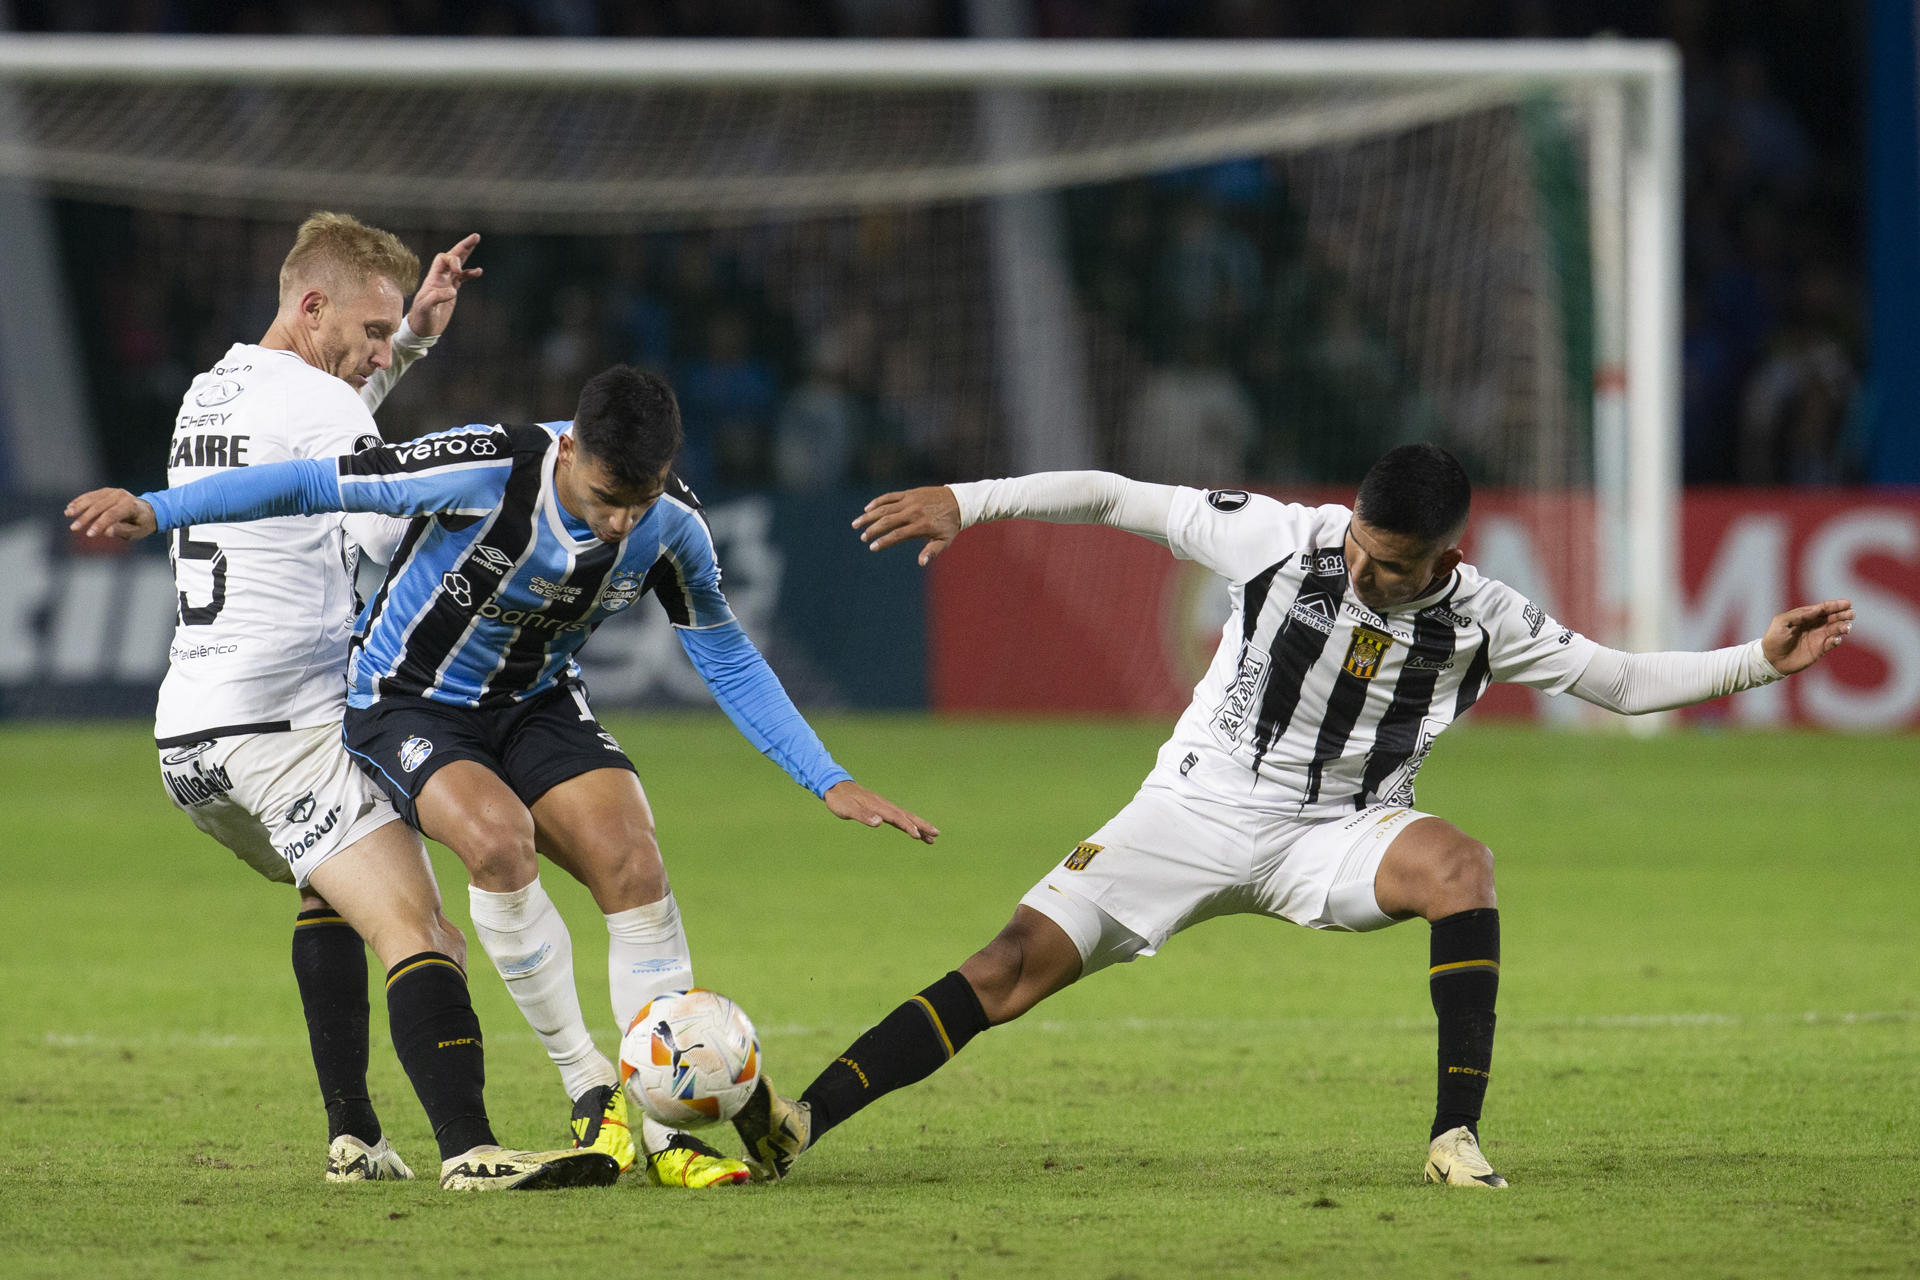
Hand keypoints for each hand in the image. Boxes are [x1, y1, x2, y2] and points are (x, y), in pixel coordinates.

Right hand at [65, 488, 156, 540]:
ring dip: (79, 506)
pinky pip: (91, 495)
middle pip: (100, 506)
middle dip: (85, 518)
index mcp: (130, 506)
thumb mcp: (135, 532)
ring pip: (93, 498)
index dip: (99, 524)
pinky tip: (70, 507)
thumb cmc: (141, 524)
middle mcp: (121, 496)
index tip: (88, 534)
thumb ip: (121, 530)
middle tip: (74, 528)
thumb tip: (106, 531)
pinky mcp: (106, 491)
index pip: (112, 515)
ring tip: (67, 514)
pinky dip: (80, 501)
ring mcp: (113, 492)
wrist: (146, 511)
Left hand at [406, 233, 481, 338]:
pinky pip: (462, 278)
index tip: (459, 271)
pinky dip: (470, 273)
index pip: (443, 259)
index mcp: (433, 278)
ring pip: (458, 264)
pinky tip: (479, 271)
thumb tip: (452, 291)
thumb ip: (436, 297)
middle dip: (463, 246)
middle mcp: (440, 278)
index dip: (453, 260)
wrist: (422, 329)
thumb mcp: (425, 308)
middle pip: (451, 256)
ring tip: (476, 241)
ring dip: (467, 253)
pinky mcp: (452, 291)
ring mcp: (446, 284)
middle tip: (475, 236)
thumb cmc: (421, 318)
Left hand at [823, 780, 939, 844]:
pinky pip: (898, 817)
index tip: (918, 835)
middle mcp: (884, 805)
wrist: (835, 786)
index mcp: (878, 806)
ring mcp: (884, 806)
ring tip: (932, 837)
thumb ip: (863, 815)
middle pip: (907, 816)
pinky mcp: (881, 809)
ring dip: (919, 826)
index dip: (908, 827)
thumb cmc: (840, 800)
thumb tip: (878, 822)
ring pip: (905, 817)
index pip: (897, 817)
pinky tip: (913, 830)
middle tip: (937, 834)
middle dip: (922, 825)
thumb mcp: (848, 809)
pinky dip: (908, 824)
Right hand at [852, 486, 961, 565]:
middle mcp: (913, 512)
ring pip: (884, 508)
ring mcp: (910, 501)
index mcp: (920, 525)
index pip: (897, 535)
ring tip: (856, 524)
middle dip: (872, 530)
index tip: (872, 547)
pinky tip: (867, 509)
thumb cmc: (950, 524)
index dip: (883, 541)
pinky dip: (877, 502)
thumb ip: (932, 552)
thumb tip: (921, 563)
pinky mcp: (909, 493)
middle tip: (863, 537)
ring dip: (868, 516)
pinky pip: (889, 496)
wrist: (959, 501)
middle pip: (887, 521)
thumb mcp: (944, 541)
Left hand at [1761, 599, 1853, 674]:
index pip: (1823, 609)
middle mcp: (1814, 626)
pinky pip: (1832, 643)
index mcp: (1805, 617)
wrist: (1771, 659)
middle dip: (1843, 614)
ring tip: (1846, 627)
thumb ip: (1799, 615)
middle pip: (1832, 617)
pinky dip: (1836, 640)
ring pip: (1835, 629)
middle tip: (1851, 614)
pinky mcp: (1820, 649)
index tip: (1847, 603)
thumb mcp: (1782, 622)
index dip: (1835, 605)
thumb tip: (1817, 609)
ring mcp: (1818, 637)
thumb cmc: (1774, 638)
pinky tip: (1836, 639)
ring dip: (1842, 627)